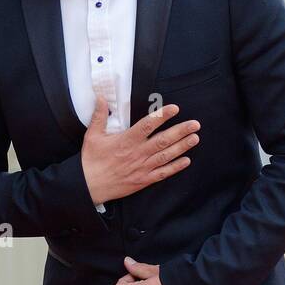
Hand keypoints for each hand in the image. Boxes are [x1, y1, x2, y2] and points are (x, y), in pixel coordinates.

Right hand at [81, 96, 199, 205]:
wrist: (89, 186)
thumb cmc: (91, 161)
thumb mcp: (93, 135)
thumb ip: (100, 116)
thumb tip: (101, 98)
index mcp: (126, 141)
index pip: (148, 125)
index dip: (162, 116)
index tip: (175, 109)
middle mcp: (137, 153)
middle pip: (163, 140)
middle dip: (181, 131)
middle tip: (195, 124)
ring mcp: (142, 168)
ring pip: (166, 156)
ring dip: (182, 147)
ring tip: (195, 138)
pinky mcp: (143, 180)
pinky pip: (162, 173)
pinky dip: (175, 168)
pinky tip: (186, 161)